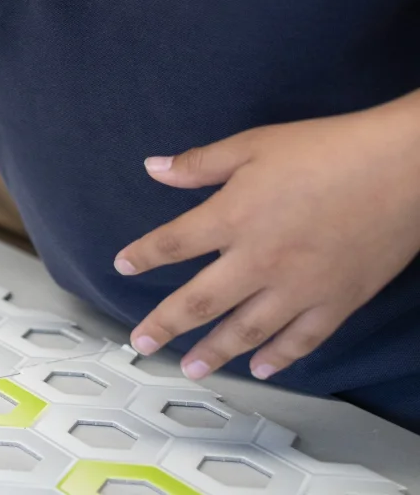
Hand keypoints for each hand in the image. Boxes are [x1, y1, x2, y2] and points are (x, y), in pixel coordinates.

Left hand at [114, 98, 419, 382]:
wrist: (400, 170)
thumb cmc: (327, 150)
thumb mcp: (253, 145)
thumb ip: (201, 163)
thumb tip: (155, 168)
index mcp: (233, 218)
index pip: (173, 243)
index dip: (143, 255)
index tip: (122, 265)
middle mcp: (259, 261)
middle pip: (199, 300)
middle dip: (165, 324)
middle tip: (140, 343)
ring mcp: (299, 287)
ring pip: (246, 331)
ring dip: (215, 352)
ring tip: (192, 368)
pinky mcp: (338, 302)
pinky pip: (301, 340)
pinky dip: (279, 357)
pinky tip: (261, 369)